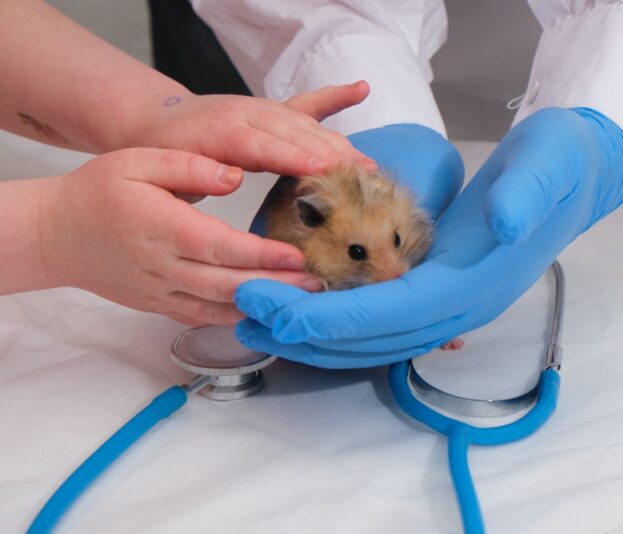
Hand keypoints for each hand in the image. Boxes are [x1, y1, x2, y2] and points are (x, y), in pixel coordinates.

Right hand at [41, 148, 321, 324]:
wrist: (58, 234)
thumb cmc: (99, 192)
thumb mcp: (138, 161)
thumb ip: (188, 166)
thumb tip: (234, 173)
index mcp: (162, 228)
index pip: (220, 247)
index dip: (261, 256)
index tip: (297, 256)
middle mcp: (164, 267)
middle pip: (228, 284)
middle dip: (276, 287)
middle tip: (318, 284)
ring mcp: (162, 292)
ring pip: (219, 308)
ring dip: (262, 306)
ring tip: (303, 300)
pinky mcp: (160, 305)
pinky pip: (203, 316)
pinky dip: (236, 318)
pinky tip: (266, 311)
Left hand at [129, 82, 375, 176]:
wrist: (156, 121)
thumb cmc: (163, 154)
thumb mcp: (169, 172)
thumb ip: (198, 176)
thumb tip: (232, 179)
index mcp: (221, 131)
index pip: (263, 146)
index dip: (294, 158)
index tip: (322, 171)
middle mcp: (248, 114)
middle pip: (296, 134)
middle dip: (331, 156)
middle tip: (362, 177)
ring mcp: (264, 109)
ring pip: (307, 125)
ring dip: (339, 145)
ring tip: (368, 166)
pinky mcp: (273, 111)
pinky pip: (308, 103)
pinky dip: (335, 97)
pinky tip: (360, 89)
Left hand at [234, 108, 622, 367]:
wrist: (574, 178)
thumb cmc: (556, 167)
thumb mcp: (548, 164)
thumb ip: (527, 194)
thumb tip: (506, 223)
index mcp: (474, 282)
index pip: (389, 312)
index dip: (327, 316)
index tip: (270, 307)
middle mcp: (458, 306)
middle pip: (371, 337)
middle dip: (304, 330)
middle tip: (242, 312)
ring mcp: (448, 304)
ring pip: (371, 338)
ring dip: (312, 333)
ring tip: (257, 317)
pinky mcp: (437, 292)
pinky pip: (379, 321)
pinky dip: (335, 321)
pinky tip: (301, 307)